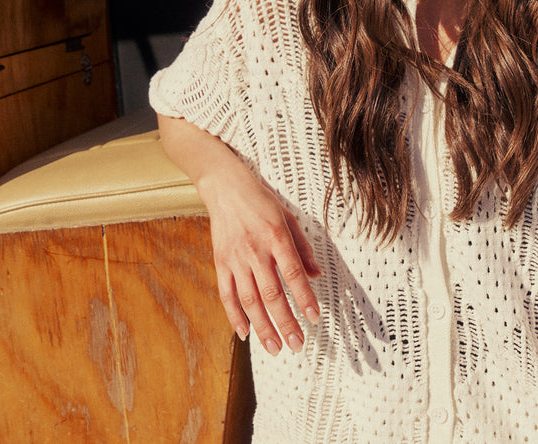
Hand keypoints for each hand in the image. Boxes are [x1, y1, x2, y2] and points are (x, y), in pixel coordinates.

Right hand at [199, 165, 322, 355]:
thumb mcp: (288, 217)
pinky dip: (234, 316)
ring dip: (263, 326)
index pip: (293, 273)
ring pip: (249, 300)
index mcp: (276, 237)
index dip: (304, 297)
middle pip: (272, 293)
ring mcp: (235, 258)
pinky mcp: (220, 263)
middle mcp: (255, 250)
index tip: (314, 317)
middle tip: (297, 344)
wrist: (226, 188)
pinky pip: (227, 294)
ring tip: (275, 348)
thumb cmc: (262, 202)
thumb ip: (302, 248)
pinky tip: (244, 334)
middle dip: (286, 322)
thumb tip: (317, 275)